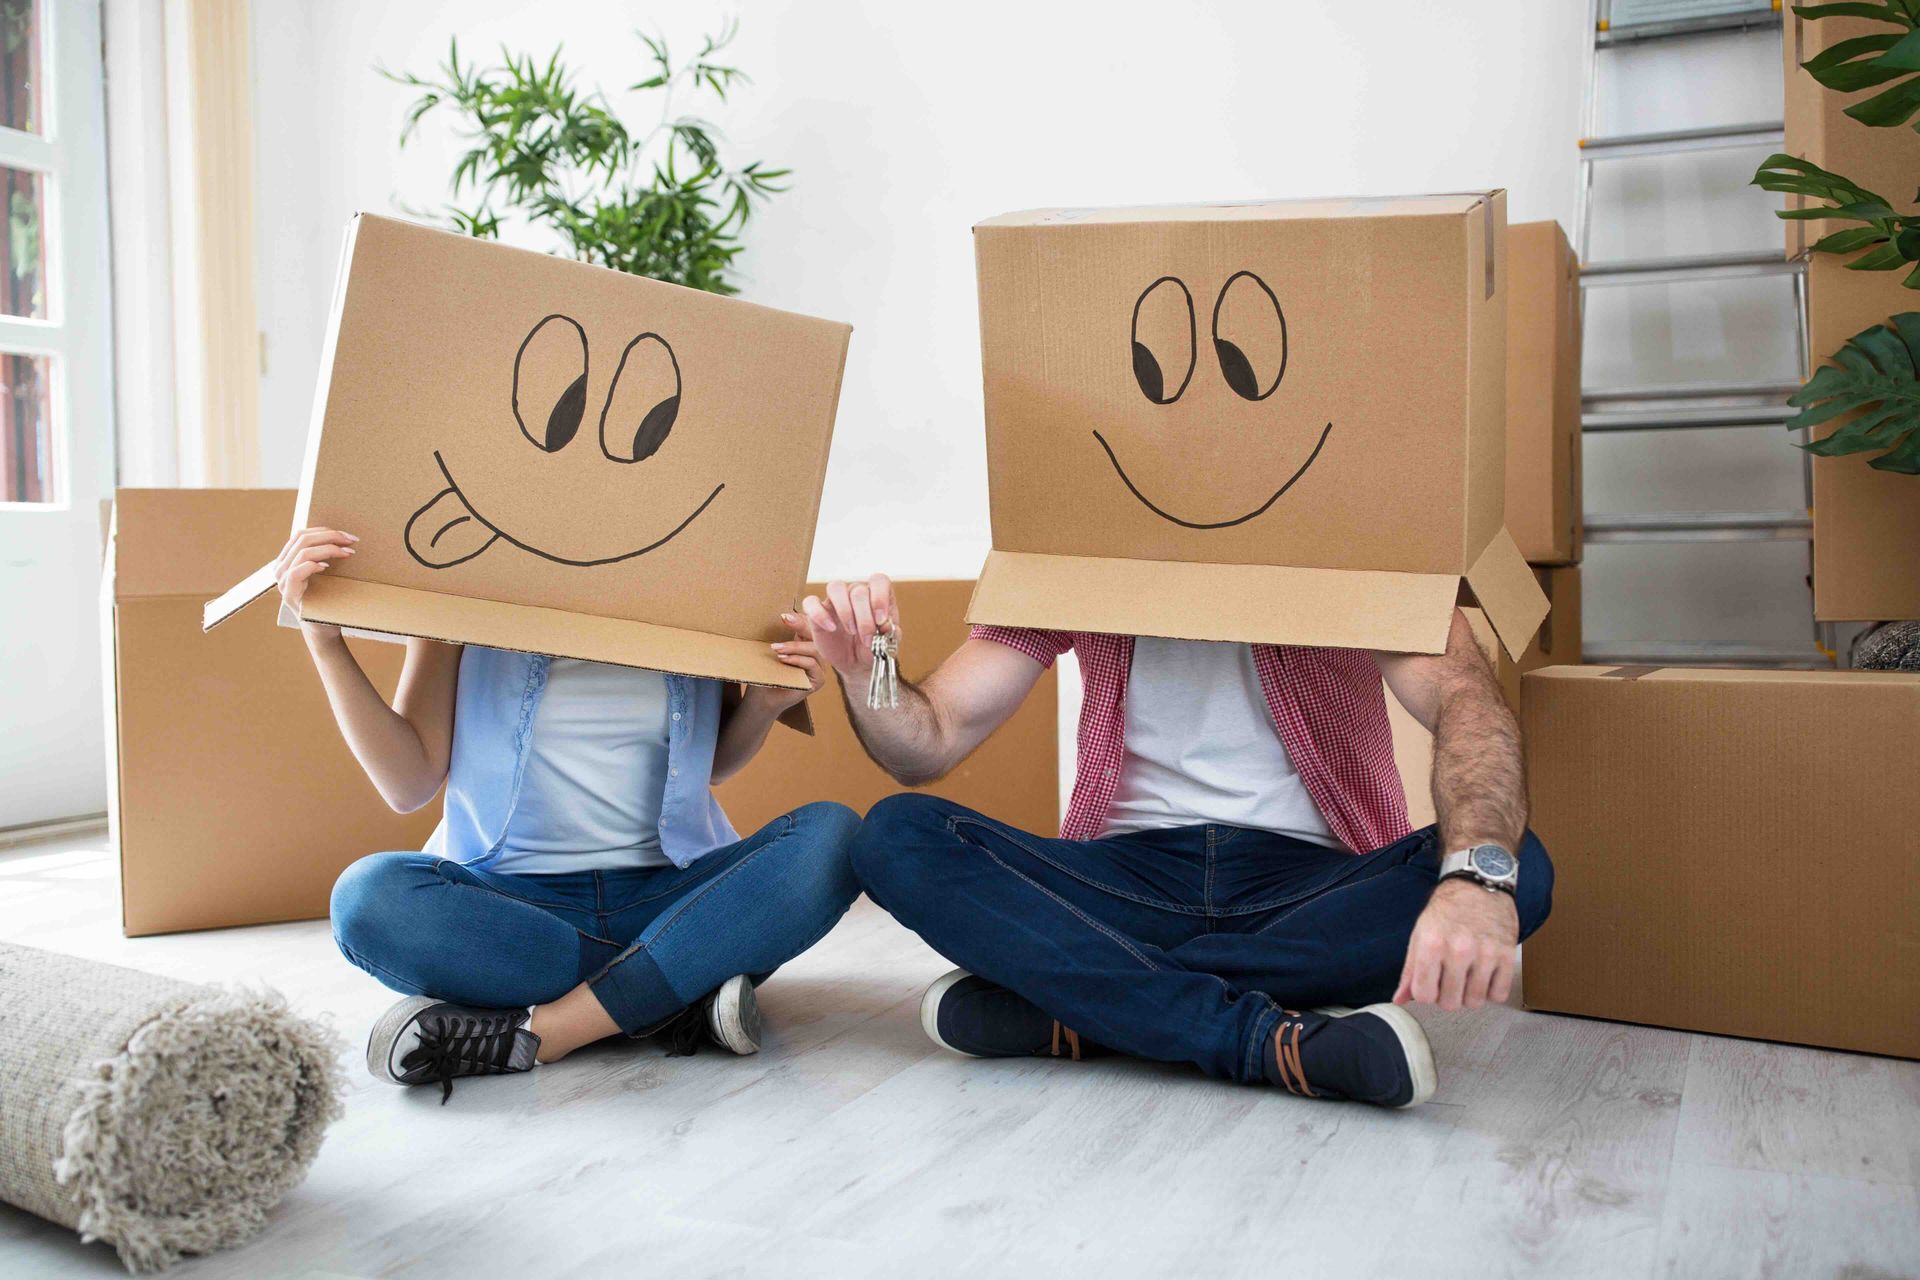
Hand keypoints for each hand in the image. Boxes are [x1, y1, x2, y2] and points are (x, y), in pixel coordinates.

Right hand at [274, 527, 357, 639]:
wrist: (322, 627)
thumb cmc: (325, 598)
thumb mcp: (323, 573)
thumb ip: (322, 556)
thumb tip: (343, 537)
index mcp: (287, 560)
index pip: (301, 535)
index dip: (325, 530)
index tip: (347, 535)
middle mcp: (280, 568)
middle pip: (302, 539)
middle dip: (330, 536)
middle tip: (351, 541)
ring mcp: (283, 581)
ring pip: (302, 553)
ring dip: (328, 549)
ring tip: (347, 553)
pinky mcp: (289, 594)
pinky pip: (296, 572)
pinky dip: (312, 565)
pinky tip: (327, 566)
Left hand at [760, 619, 825, 711]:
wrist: (764, 697)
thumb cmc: (767, 671)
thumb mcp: (774, 649)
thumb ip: (781, 634)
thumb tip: (781, 614)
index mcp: (806, 642)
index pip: (811, 625)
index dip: (801, 618)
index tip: (785, 615)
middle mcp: (816, 653)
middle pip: (817, 634)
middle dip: (801, 625)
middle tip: (785, 620)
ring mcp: (820, 666)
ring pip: (814, 649)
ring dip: (794, 646)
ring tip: (776, 648)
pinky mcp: (819, 680)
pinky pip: (812, 664)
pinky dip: (797, 659)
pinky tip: (783, 659)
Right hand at [796, 575, 897, 681]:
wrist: (857, 663)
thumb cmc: (874, 647)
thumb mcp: (887, 643)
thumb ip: (890, 633)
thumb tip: (885, 625)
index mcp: (877, 595)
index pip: (878, 580)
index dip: (880, 598)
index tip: (881, 621)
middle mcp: (856, 593)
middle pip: (858, 590)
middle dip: (864, 618)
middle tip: (867, 638)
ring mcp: (836, 601)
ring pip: (835, 587)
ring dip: (845, 611)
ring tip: (851, 631)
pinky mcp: (818, 611)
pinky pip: (811, 601)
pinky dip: (819, 614)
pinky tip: (831, 628)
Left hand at [1393, 878, 1518, 1011]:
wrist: (1479, 884)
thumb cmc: (1448, 909)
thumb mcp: (1421, 934)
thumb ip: (1410, 969)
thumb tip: (1401, 998)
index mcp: (1431, 943)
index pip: (1424, 995)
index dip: (1426, 993)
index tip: (1431, 984)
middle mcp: (1458, 949)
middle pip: (1450, 1003)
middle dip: (1448, 995)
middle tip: (1450, 979)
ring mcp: (1485, 953)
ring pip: (1475, 1002)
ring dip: (1470, 994)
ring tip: (1468, 975)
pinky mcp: (1507, 955)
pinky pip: (1499, 995)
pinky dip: (1492, 990)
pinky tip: (1485, 975)